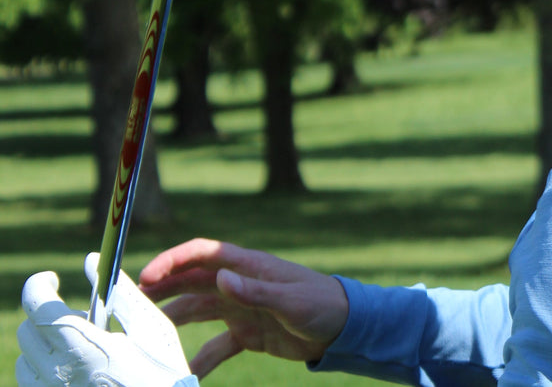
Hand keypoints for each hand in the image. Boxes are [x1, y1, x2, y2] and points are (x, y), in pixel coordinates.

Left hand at [16, 253, 196, 386]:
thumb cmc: (162, 373)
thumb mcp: (151, 327)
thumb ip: (119, 292)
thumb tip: (91, 261)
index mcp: (84, 349)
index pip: (40, 308)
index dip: (39, 285)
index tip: (53, 279)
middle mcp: (58, 375)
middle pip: (28, 331)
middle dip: (49, 314)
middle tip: (83, 317)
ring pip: (26, 360)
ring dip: (46, 344)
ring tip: (83, 347)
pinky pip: (31, 384)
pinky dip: (46, 368)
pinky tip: (78, 368)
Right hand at [138, 238, 348, 377]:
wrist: (342, 327)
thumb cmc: (319, 304)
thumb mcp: (288, 300)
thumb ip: (254, 291)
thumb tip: (219, 278)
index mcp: (248, 266)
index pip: (204, 255)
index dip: (173, 261)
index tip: (145, 276)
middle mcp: (239, 284)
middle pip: (192, 281)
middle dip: (162, 288)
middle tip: (130, 303)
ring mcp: (240, 308)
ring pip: (197, 310)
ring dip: (172, 320)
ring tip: (144, 335)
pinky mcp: (246, 332)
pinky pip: (214, 345)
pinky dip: (197, 359)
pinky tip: (182, 375)